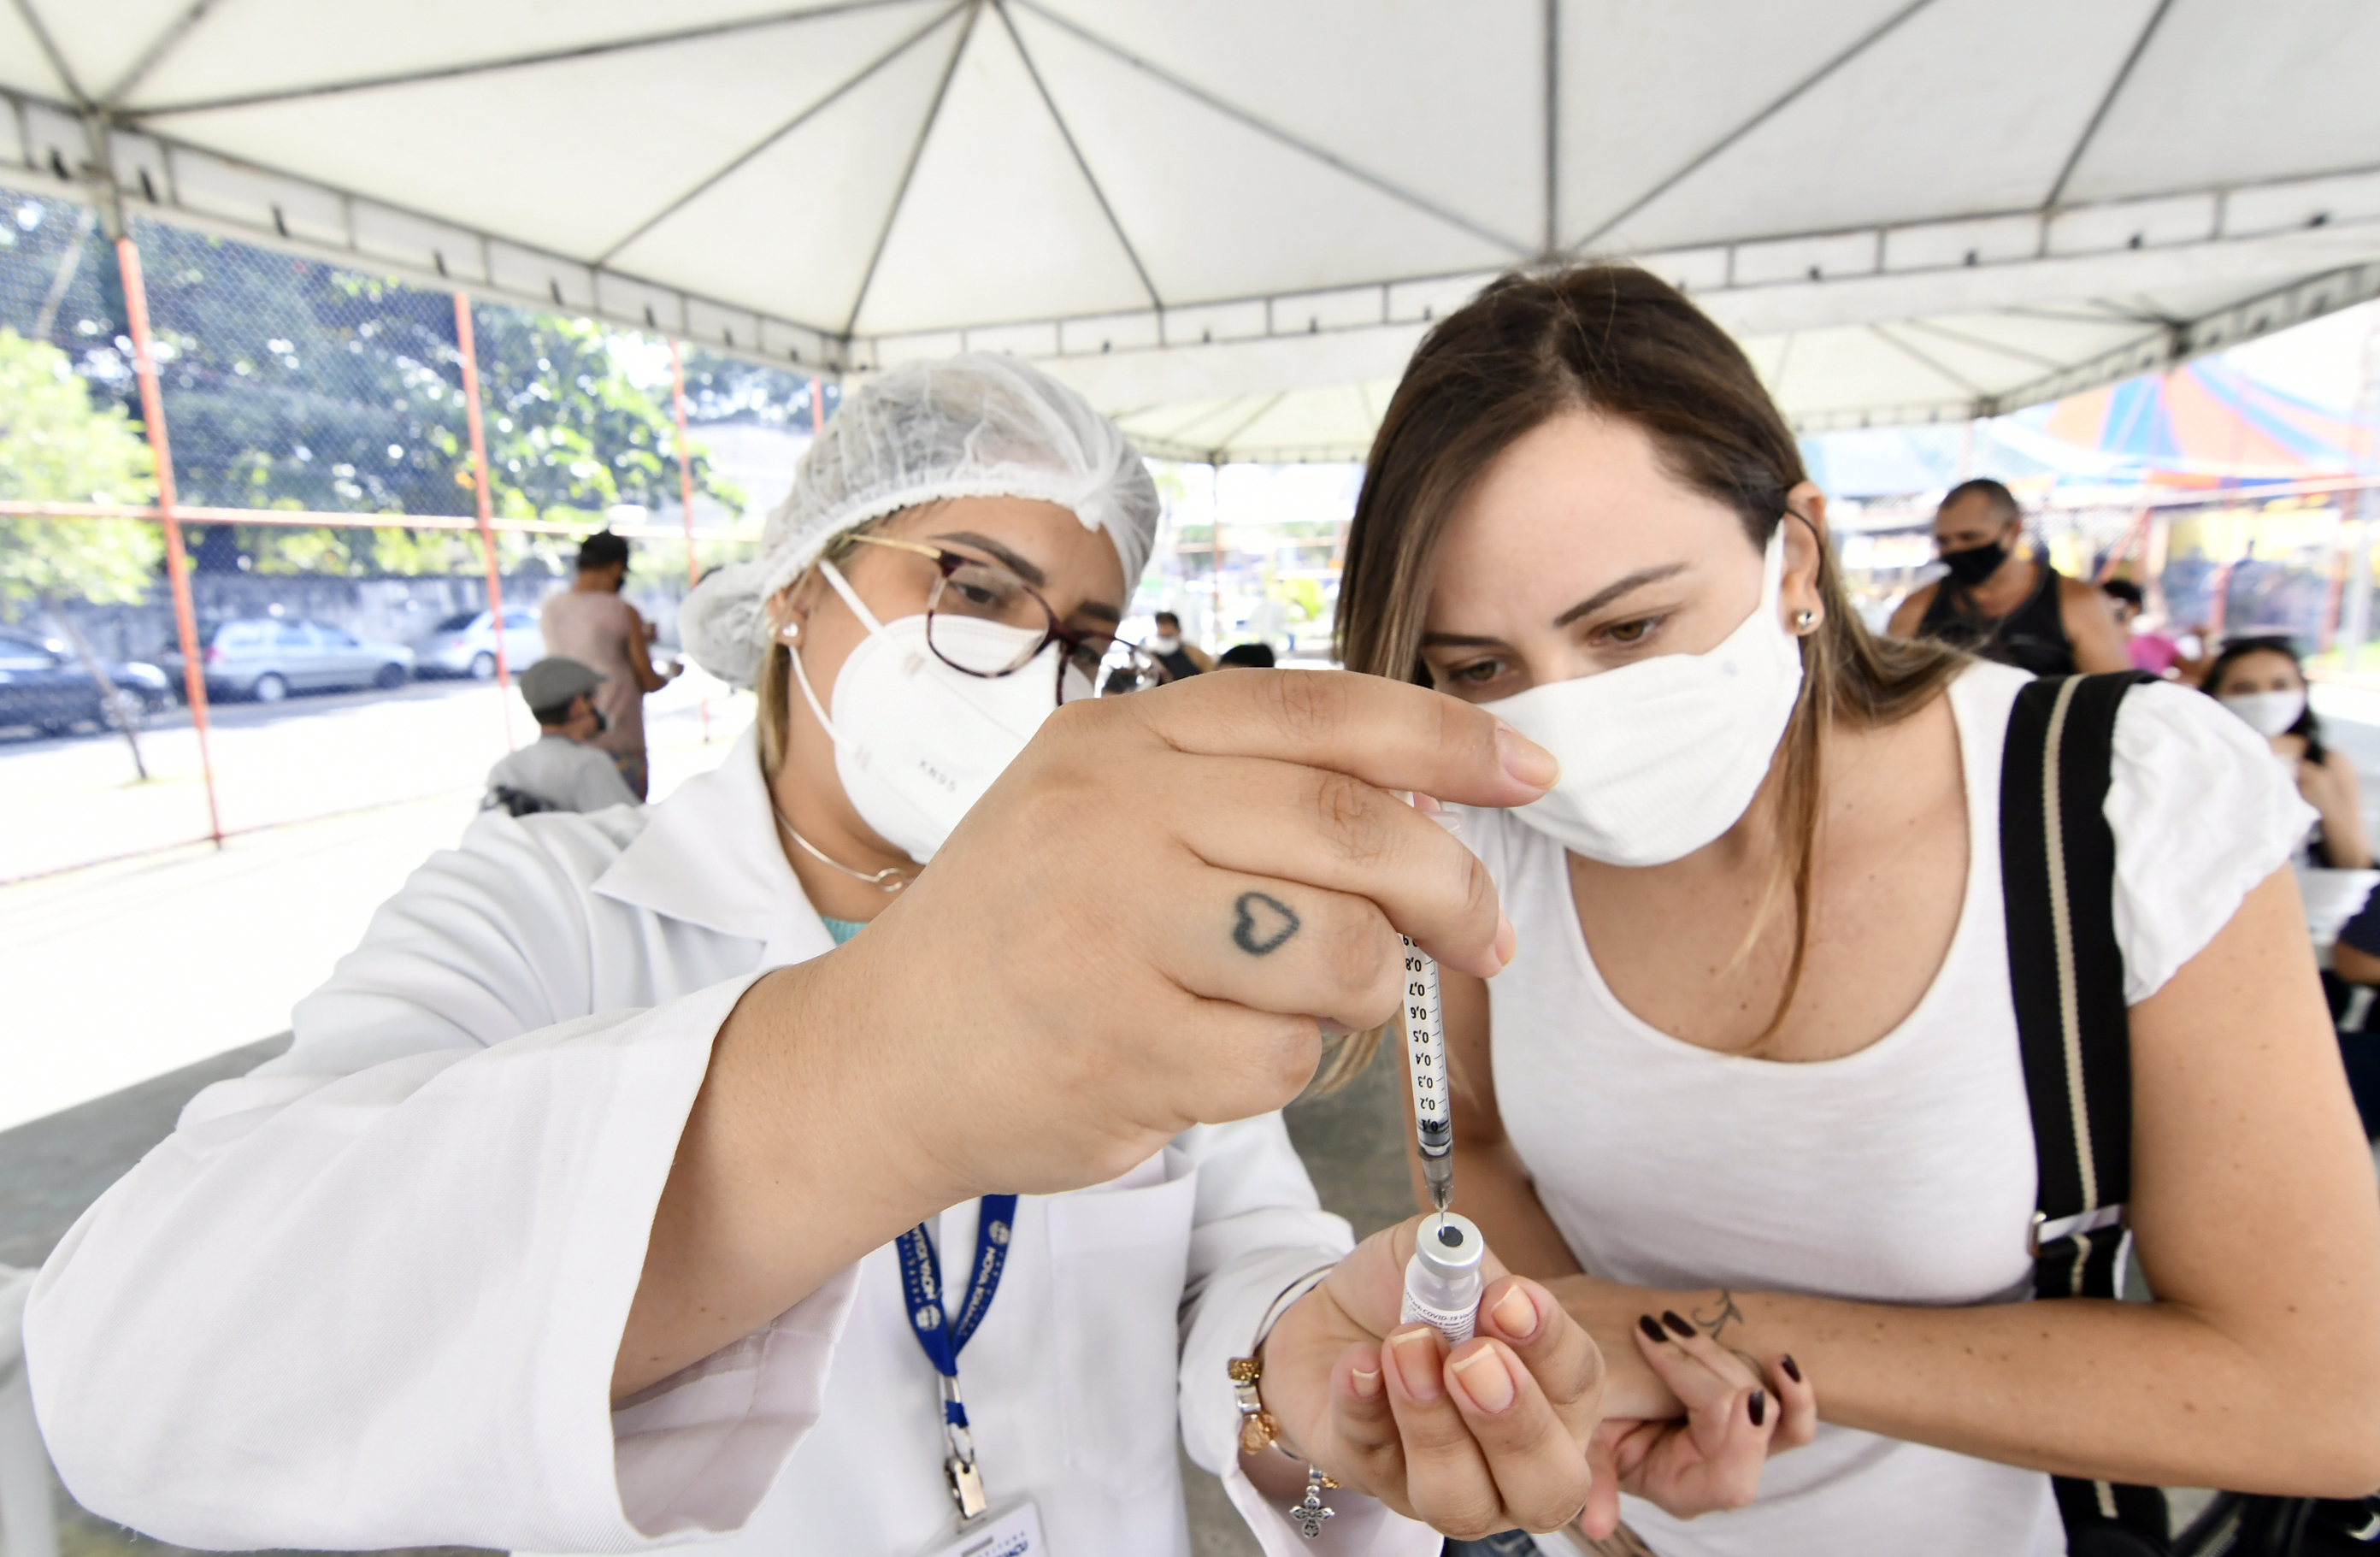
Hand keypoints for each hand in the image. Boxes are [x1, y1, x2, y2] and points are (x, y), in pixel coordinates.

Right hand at [823, 670, 1553, 1200]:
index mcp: (1118, 740)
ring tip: (1309, 1000)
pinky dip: (1283, 1067)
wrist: (884, 1056)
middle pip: (1356, 831)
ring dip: (1361, 989)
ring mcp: (1112, 933)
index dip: (1449, 736)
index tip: (1532, 768)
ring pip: (1340, 951)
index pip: (1321, 712)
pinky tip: (1214, 1054)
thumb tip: (1432, 797)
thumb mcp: (1102, 806)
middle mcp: (1112, 816)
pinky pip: (1284, 1058)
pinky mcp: (1121, 1048)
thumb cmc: (1024, 929)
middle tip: (1482, 934)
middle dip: (1453, 887)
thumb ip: (1242, 785)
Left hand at [1257, 1217, 1602, 1536]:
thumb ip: (1463, 1268)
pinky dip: (1365, 1410)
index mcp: (1553, 1399)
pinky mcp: (1374, 1483)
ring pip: (1461, 1502)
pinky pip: (1374, 1465)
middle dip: (1515, 1423)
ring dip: (1433, 1423)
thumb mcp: (1437, 1262)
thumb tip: (1479, 1286)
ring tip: (1405, 1348)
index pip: (1579, 1388)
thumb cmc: (1406, 1296)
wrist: (1329, 1319)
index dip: (1549, 1346)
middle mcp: (1514, 1464)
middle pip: (1551, 1486)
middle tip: (1471, 1359)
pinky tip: (1358, 1364)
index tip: (1508, 1300)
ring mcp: (1447, 1487)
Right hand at [1578, 1314, 1814, 1533]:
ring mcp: (1746, 1446)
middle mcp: (1723, 1475)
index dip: (1734, 1432)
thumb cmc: (1595, 1431)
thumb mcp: (1588, 1454)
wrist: (1609, 1404)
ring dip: (1724, 1359)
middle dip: (1700, 1367)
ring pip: (1770, 1408)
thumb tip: (1596, 1527)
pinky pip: (1796, 1417)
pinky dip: (1795, 1390)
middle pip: (1747, 1423)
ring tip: (1679, 1327)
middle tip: (1654, 1331)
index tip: (1727, 1391)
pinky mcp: (1756, 1419)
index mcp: (1685, 1492)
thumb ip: (1596, 1485)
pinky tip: (1781, 1360)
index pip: (1730, 1472)